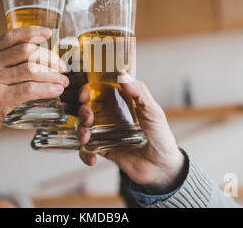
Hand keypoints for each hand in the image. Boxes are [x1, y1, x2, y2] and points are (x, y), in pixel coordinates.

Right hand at [0, 26, 68, 176]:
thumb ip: (5, 66)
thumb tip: (36, 61)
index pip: (11, 36)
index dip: (31, 32)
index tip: (48, 33)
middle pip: (27, 51)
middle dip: (49, 58)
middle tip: (62, 68)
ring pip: (31, 70)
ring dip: (52, 75)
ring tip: (63, 82)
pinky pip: (29, 90)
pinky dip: (47, 89)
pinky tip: (56, 91)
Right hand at [77, 73, 186, 192]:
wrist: (162, 167)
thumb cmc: (161, 136)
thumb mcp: (153, 111)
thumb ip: (139, 92)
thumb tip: (122, 74)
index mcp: (122, 103)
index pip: (100, 91)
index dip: (89, 90)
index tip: (84, 95)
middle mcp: (111, 116)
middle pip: (88, 108)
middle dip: (83, 112)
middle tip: (88, 118)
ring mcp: (106, 133)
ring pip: (84, 127)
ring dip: (80, 131)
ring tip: (86, 138)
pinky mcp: (104, 150)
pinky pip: (87, 150)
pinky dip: (85, 154)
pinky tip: (92, 158)